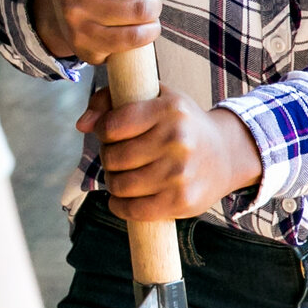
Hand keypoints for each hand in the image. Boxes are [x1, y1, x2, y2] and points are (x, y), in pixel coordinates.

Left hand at [82, 84, 261, 223]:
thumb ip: (110, 100)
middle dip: (109, 157)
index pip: (112, 126)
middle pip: (113, 157)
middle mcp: (178, 140)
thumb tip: (82, 124)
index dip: (102, 131)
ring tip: (122, 174)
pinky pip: (134, 210)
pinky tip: (123, 198)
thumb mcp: (153, 97)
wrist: (225, 154)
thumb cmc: (179, 123)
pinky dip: (120, 206)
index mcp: (169, 110)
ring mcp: (181, 173)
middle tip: (119, 156)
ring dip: (113, 182)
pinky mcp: (182, 201)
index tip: (109, 133)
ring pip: (120, 184)